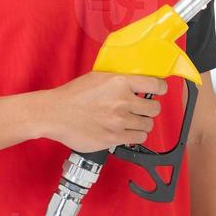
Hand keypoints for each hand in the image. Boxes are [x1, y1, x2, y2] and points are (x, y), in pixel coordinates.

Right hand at [36, 71, 167, 152]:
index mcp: (120, 82)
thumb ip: (120, 81)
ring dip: (141, 123)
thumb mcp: (98, 77)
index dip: (160, 89)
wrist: (55, 114)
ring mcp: (119, 121)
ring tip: (129, 121)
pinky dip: (134, 135)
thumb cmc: (73, 96)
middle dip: (148, 109)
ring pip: (148, 125)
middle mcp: (123, 101)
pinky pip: (138, 138)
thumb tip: (138, 83)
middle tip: (140, 109)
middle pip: (154, 108)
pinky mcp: (114, 138)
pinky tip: (125, 131)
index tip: (158, 91)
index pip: (156, 85)